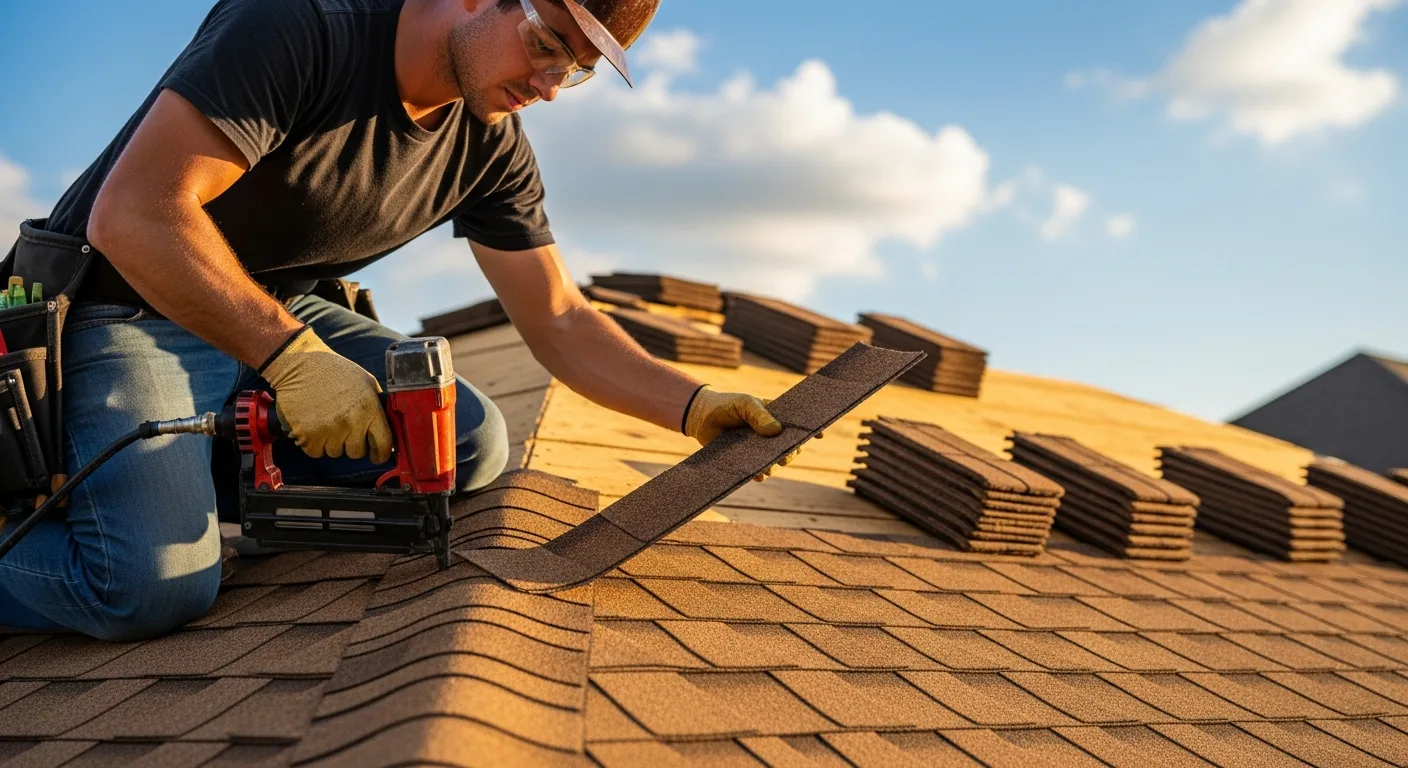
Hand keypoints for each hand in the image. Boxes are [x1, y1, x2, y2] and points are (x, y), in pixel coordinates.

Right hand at [260, 328, 392, 462]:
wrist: (299, 364)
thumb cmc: (334, 371)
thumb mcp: (365, 382)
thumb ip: (376, 406)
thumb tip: (385, 428)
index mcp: (369, 409)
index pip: (383, 444)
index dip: (381, 453)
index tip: (377, 456)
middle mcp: (351, 423)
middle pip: (357, 453)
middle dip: (352, 443)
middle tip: (343, 427)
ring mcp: (329, 431)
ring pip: (335, 453)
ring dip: (331, 442)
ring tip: (326, 421)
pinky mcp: (307, 436)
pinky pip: (315, 451)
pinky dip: (313, 443)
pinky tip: (313, 425)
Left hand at [683, 385, 816, 481]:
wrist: (701, 417)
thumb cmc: (727, 406)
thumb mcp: (745, 404)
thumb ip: (760, 415)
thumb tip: (777, 431)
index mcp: (775, 417)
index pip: (797, 424)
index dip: (810, 430)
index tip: (819, 434)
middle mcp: (770, 435)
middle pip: (790, 448)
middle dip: (791, 453)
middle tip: (785, 456)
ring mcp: (758, 449)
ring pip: (776, 462)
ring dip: (775, 466)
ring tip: (767, 466)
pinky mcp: (746, 461)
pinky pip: (758, 472)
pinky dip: (760, 475)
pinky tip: (758, 474)